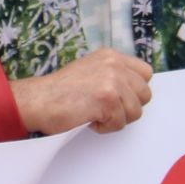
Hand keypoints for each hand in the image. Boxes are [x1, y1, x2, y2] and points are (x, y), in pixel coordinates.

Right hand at [9, 48, 153, 134]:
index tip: (119, 97)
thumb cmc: (60, 91)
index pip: (145, 73)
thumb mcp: (91, 70)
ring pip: (135, 111)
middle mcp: (114, 64)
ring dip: (116, 119)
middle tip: (106, 109)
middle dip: (128, 107)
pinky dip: (105, 127)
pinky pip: (120, 123)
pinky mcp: (108, 98)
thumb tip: (135, 91)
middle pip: (145, 94)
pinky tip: (88, 118)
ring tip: (94, 113)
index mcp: (111, 56)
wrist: (38, 100)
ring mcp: (112, 80)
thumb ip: (114, 74)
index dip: (135, 89)